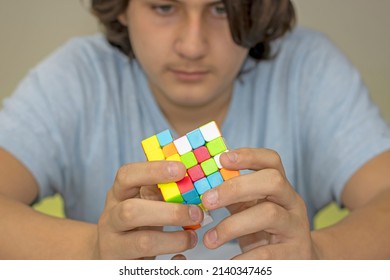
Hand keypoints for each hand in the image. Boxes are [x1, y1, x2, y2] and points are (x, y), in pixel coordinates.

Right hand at [95, 160, 203, 258]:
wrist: (110, 252)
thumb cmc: (134, 221)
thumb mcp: (140, 200)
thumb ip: (159, 189)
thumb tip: (191, 177)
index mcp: (117, 195)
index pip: (126, 176)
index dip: (153, 170)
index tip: (181, 170)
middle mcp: (111, 219)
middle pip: (130, 212)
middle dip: (168, 212)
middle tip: (196, 213)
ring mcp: (113, 246)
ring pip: (141, 243)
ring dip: (174, 240)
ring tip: (192, 237)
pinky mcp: (122, 268)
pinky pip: (149, 269)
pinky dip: (171, 265)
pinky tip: (181, 258)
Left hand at [201, 148, 315, 258]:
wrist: (295, 261)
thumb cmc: (263, 231)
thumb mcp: (250, 208)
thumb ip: (232, 195)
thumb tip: (198, 183)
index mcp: (279, 187)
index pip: (271, 161)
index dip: (248, 155)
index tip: (222, 159)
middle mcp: (292, 202)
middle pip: (272, 181)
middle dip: (236, 187)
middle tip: (207, 200)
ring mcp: (296, 227)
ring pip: (269, 214)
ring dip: (232, 226)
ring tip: (209, 239)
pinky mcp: (295, 254)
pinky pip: (267, 253)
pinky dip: (242, 258)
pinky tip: (227, 263)